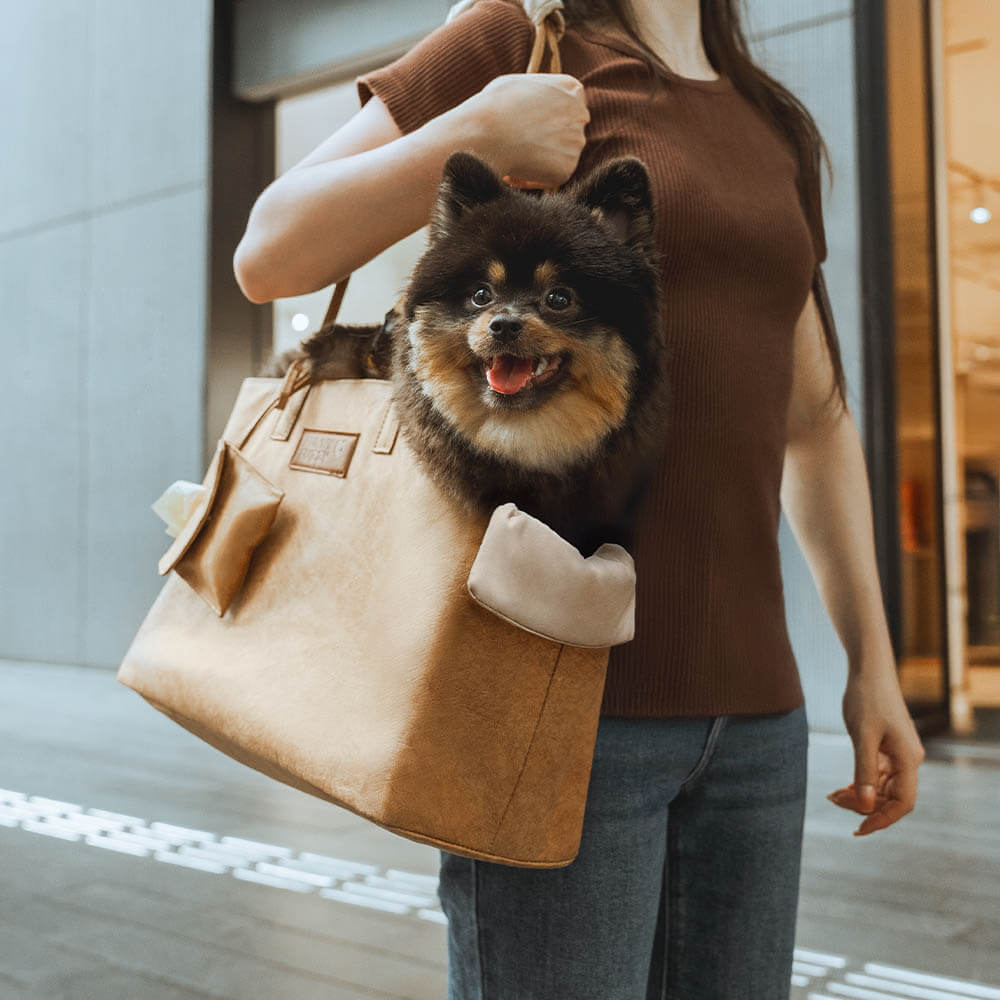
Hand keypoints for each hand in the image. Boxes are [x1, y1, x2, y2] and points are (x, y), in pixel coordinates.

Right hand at [456, 73, 589, 188]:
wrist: (485, 133)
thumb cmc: (493, 106)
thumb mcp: (516, 86)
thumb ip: (535, 95)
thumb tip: (533, 105)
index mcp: (572, 89)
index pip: (568, 107)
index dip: (547, 120)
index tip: (528, 126)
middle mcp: (580, 115)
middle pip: (568, 132)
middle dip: (548, 140)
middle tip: (520, 145)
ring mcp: (576, 144)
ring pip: (559, 156)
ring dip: (539, 159)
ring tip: (511, 157)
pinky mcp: (566, 170)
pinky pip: (550, 177)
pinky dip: (532, 178)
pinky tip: (511, 174)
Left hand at [830, 660, 925, 834]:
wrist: (869, 670)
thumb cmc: (866, 698)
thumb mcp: (862, 736)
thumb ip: (864, 771)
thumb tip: (864, 807)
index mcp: (908, 759)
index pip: (902, 803)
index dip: (881, 819)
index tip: (858, 829)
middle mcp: (908, 759)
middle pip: (891, 797)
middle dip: (864, 805)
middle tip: (833, 800)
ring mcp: (899, 754)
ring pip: (882, 787)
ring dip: (860, 795)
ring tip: (832, 795)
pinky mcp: (888, 747)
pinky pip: (877, 774)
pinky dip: (861, 782)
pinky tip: (842, 787)